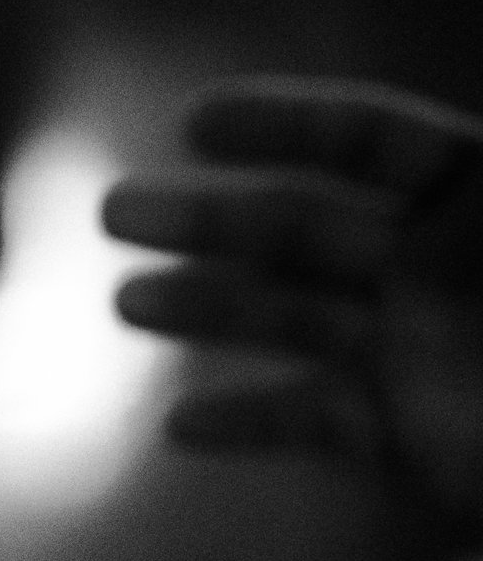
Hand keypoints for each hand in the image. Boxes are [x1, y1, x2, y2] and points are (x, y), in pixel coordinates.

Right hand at [103, 79, 482, 546]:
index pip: (367, 141)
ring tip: (124, 302)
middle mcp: (437, 264)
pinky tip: (182, 428)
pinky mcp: (413, 436)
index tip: (197, 124)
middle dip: (206, 220)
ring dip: (206, 308)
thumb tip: (409, 219)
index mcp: (480, 196)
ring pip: (290, 317)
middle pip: (302, 227)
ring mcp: (417, 350)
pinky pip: (315, 419)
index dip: (284, 124)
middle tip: (113, 214)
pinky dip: (251, 422)